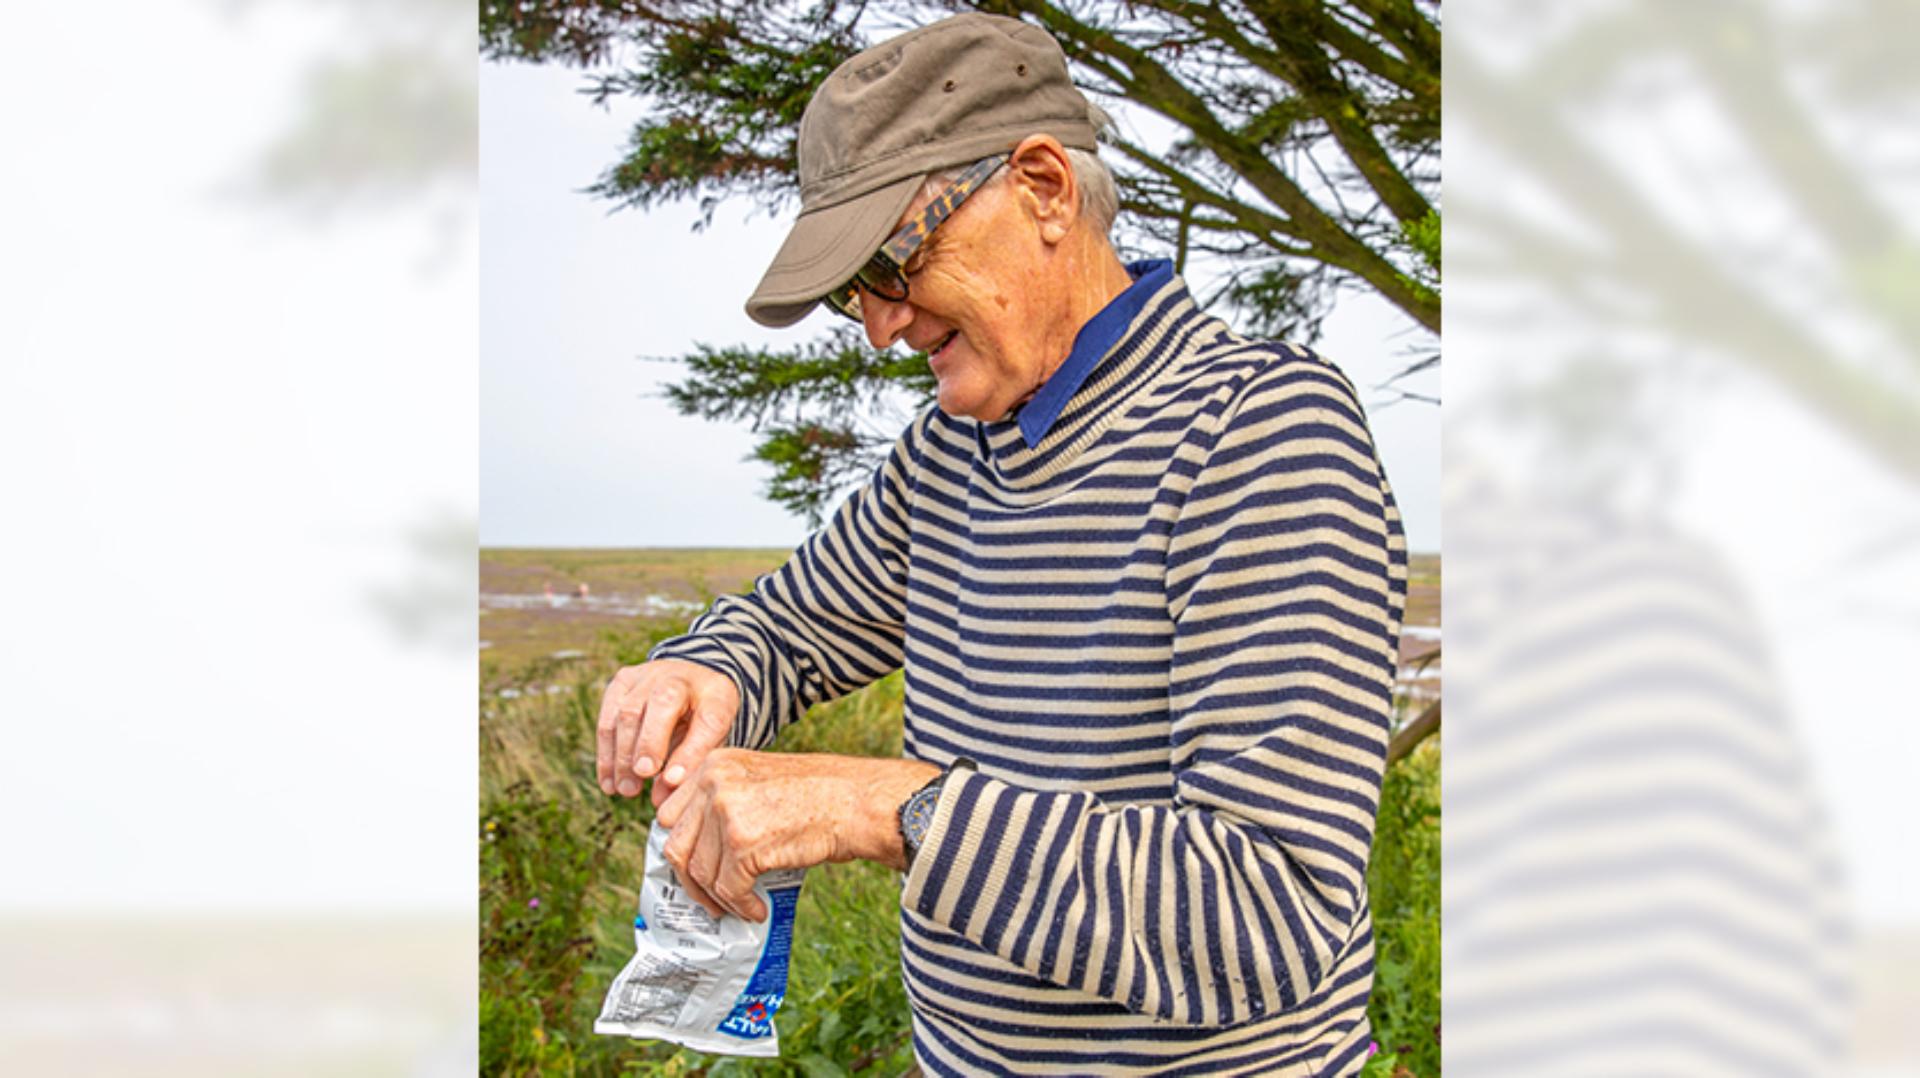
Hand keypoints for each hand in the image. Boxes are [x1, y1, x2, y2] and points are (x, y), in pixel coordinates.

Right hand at [595, 658, 739, 805]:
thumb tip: (660, 801)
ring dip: (623, 755)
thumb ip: (690, 767)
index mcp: (716, 694)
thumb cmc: (702, 720)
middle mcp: (682, 678)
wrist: (689, 681)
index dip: (691, 752)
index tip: (673, 781)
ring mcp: (649, 675)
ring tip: (625, 789)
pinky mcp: (622, 681)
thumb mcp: (709, 742)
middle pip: (663, 703)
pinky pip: (608, 718)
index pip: (709, 721)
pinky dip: (606, 753)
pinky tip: (609, 782)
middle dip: (649, 744)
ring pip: (628, 711)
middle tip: (642, 777)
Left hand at [656, 750, 939, 920]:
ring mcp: (726, 810)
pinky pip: (728, 888)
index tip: (696, 871)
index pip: (670, 815)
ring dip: (719, 898)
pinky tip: (757, 909)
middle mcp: (713, 781)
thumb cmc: (817, 795)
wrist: (856, 801)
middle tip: (712, 898)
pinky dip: (741, 905)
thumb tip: (695, 848)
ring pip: (701, 873)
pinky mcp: (743, 842)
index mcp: (713, 763)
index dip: (683, 849)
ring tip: (741, 906)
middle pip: (678, 846)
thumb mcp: (758, 779)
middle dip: (693, 880)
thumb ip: (723, 800)